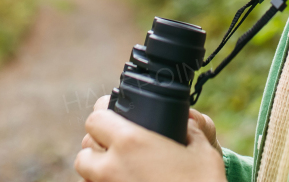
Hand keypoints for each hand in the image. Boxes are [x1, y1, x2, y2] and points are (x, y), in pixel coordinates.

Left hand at [76, 96, 225, 181]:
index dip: (104, 113)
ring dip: (96, 167)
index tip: (113, 114)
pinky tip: (121, 181)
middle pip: (85, 147)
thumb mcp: (202, 150)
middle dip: (98, 143)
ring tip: (119, 167)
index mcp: (131, 141)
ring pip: (85, 173)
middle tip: (117, 144)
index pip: (96, 118)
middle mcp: (112, 167)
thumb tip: (184, 121)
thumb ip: (190, 129)